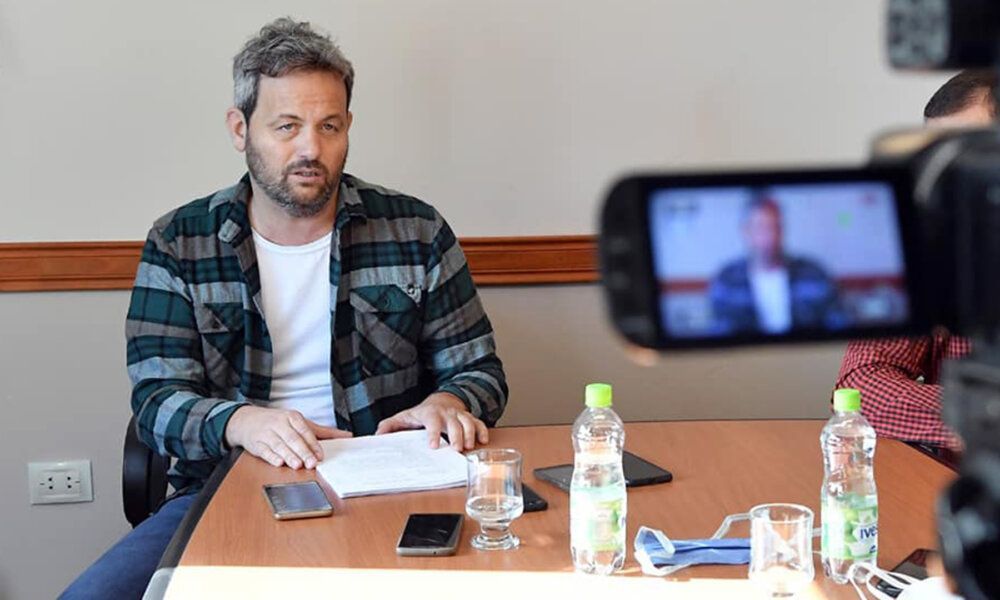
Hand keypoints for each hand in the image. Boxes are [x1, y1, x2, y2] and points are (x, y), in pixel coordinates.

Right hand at [225, 406, 352, 468]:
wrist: (247, 420)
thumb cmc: (279, 423)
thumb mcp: (300, 423)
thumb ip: (323, 431)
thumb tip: (347, 435)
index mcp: (292, 417)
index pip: (305, 431)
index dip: (313, 444)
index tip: (320, 455)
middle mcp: (279, 423)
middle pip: (293, 439)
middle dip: (303, 452)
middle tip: (311, 463)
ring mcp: (266, 433)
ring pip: (279, 445)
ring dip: (288, 455)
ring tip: (297, 465)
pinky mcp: (256, 443)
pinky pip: (264, 451)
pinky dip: (271, 457)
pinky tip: (279, 463)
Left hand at [375, 393, 487, 450]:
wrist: (441, 400)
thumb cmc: (422, 413)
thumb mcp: (405, 417)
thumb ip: (391, 425)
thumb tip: (377, 434)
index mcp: (430, 413)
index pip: (432, 421)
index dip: (433, 433)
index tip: (434, 446)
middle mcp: (447, 412)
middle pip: (454, 422)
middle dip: (456, 435)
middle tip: (456, 449)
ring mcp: (459, 414)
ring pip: (468, 421)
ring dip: (470, 434)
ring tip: (469, 447)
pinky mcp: (469, 417)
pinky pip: (478, 422)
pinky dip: (482, 430)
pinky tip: (483, 441)